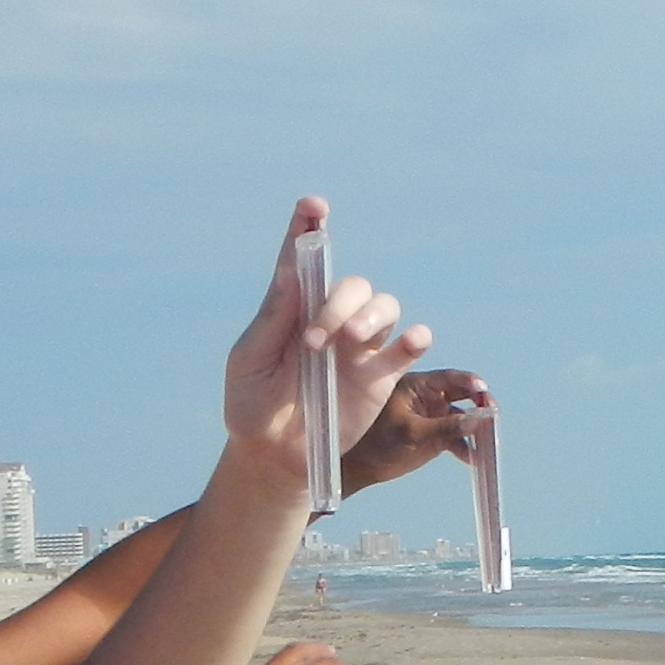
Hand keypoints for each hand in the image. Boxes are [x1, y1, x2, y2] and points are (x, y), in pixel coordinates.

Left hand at [223, 197, 432, 473]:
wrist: (275, 456)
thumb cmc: (252, 406)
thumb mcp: (249, 361)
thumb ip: (273, 318)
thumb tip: (290, 273)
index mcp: (292, 308)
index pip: (302, 258)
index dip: (308, 227)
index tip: (314, 207)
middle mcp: (330, 319)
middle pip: (351, 285)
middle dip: (338, 302)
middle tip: (316, 339)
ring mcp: (359, 345)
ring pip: (384, 306)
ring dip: (371, 315)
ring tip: (351, 342)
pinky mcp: (381, 375)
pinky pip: (409, 346)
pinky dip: (416, 338)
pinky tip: (410, 341)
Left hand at [338, 368, 493, 493]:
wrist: (363, 468)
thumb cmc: (379, 444)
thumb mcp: (414, 433)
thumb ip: (447, 427)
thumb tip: (480, 420)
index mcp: (417, 386)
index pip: (449, 378)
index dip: (470, 382)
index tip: (484, 391)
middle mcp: (429, 397)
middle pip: (463, 395)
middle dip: (480, 405)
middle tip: (493, 416)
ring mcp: (434, 416)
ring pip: (464, 418)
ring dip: (477, 429)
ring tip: (488, 443)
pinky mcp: (437, 435)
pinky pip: (459, 437)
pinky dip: (467, 447)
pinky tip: (473, 459)